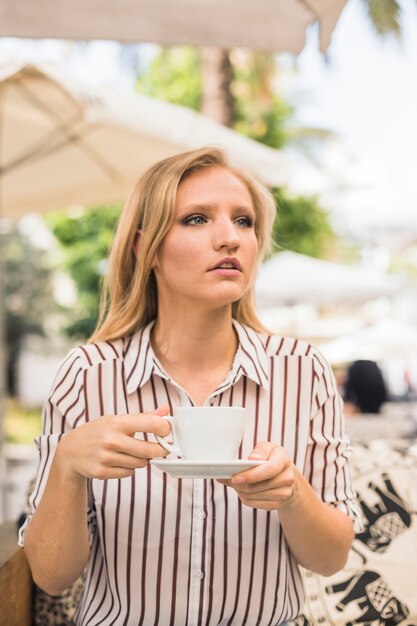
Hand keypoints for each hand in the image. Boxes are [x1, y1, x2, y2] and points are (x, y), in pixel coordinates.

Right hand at [55, 406, 170, 480]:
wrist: (70, 451)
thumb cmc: (97, 432)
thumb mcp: (117, 419)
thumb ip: (143, 416)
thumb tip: (166, 410)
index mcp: (117, 422)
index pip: (151, 424)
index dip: (165, 429)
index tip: (167, 432)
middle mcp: (111, 439)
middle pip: (150, 450)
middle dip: (160, 450)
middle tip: (162, 448)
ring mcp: (106, 457)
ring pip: (141, 464)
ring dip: (142, 460)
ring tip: (132, 453)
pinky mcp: (102, 472)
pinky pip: (129, 473)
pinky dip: (129, 469)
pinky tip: (120, 461)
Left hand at [218, 442, 297, 510]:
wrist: (288, 476)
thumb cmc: (274, 458)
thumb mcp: (269, 448)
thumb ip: (260, 450)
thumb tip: (252, 458)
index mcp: (284, 460)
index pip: (268, 470)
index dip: (251, 475)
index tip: (235, 477)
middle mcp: (287, 478)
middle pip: (257, 486)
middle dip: (239, 483)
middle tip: (228, 479)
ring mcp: (284, 493)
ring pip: (253, 496)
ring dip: (240, 490)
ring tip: (235, 483)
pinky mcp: (277, 504)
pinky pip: (254, 503)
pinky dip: (244, 497)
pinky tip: (242, 490)